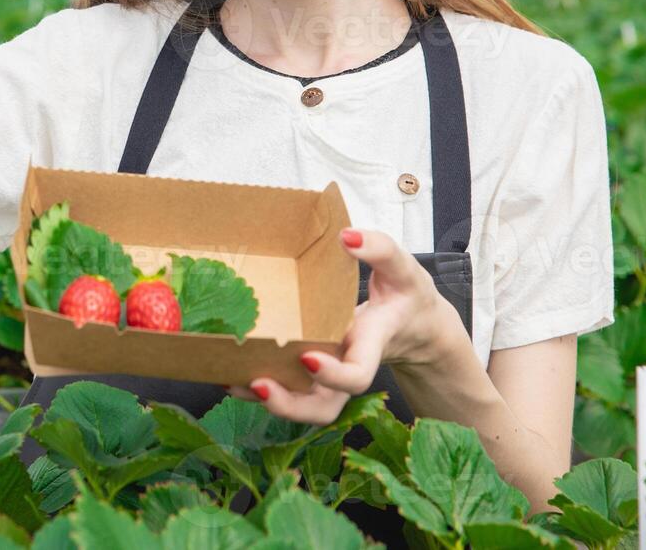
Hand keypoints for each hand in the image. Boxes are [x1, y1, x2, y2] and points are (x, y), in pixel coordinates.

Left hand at [225, 227, 464, 423]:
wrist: (414, 326)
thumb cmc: (406, 297)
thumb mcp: (403, 269)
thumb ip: (381, 250)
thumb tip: (348, 237)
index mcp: (371, 346)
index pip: (357, 375)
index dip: (333, 375)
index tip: (306, 357)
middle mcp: (348, 368)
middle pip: (324, 407)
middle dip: (291, 405)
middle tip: (258, 383)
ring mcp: (331, 378)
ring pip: (304, 408)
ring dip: (269, 402)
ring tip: (232, 381)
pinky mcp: (315, 375)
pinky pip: (292, 392)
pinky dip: (261, 390)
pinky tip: (231, 375)